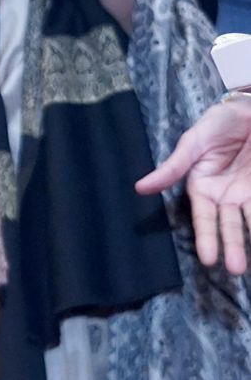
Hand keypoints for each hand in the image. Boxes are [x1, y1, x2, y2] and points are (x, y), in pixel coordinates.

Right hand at [137, 97, 250, 272]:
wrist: (249, 109)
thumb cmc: (218, 123)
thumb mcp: (193, 143)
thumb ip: (172, 168)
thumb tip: (139, 188)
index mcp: (202, 188)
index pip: (204, 218)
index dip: (207, 238)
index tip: (209, 259)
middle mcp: (225, 197)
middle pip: (229, 227)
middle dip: (233, 248)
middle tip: (237, 269)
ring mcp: (247, 194)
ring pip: (250, 222)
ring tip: (249, 263)